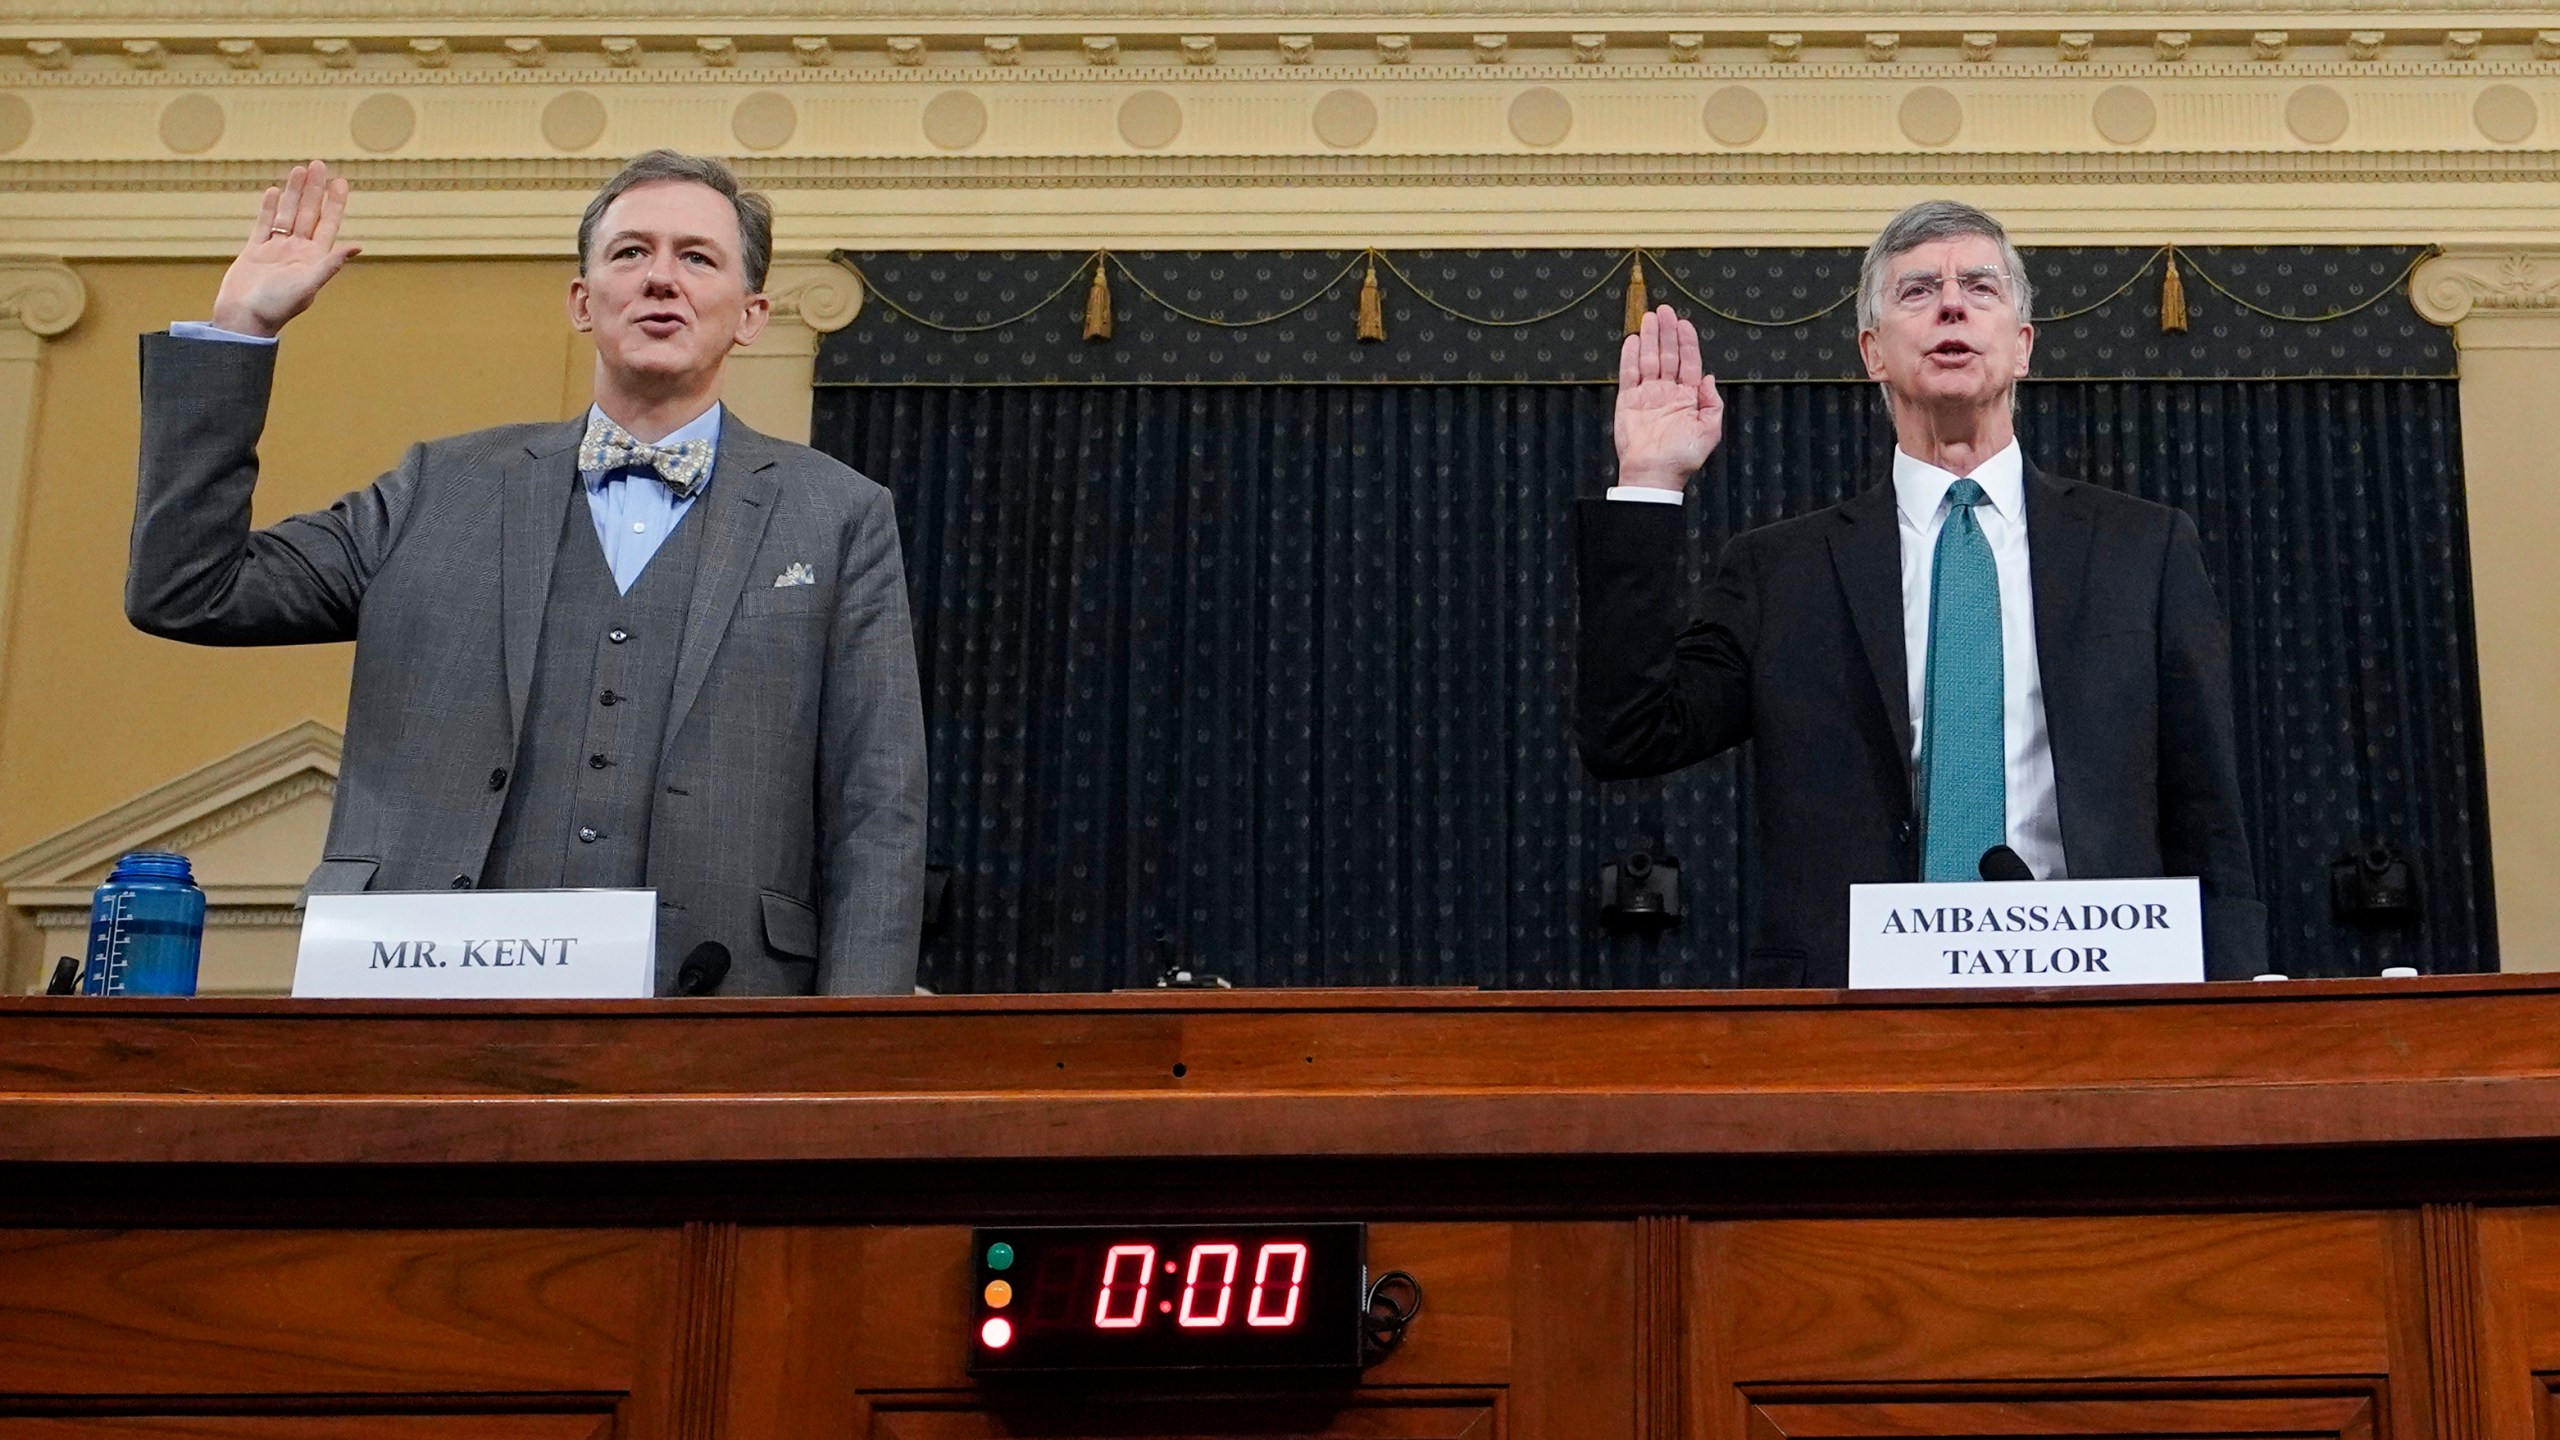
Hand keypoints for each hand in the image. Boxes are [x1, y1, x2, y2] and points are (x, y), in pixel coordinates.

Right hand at [209, 160, 359, 337]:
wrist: (243, 319)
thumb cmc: (277, 306)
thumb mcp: (309, 284)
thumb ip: (330, 264)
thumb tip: (357, 247)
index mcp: (313, 259)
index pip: (328, 225)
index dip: (334, 203)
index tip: (340, 182)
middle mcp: (297, 252)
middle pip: (308, 214)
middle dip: (314, 190)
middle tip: (319, 164)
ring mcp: (276, 251)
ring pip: (287, 215)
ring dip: (294, 193)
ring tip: (299, 169)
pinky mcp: (254, 252)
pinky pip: (264, 225)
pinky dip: (269, 208)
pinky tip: (275, 192)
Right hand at [1613, 304, 1722, 491]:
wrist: (1653, 474)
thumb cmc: (1682, 457)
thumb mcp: (1709, 431)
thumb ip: (1712, 403)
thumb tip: (1709, 378)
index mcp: (1688, 397)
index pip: (1688, 362)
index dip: (1687, 342)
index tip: (1684, 323)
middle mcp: (1668, 392)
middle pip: (1668, 354)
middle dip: (1667, 332)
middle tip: (1665, 310)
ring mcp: (1648, 395)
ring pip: (1649, 359)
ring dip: (1649, 338)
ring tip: (1649, 317)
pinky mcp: (1628, 401)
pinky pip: (1629, 373)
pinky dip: (1630, 356)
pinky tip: (1632, 339)